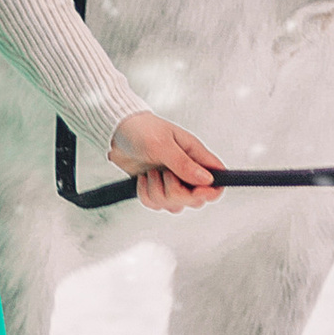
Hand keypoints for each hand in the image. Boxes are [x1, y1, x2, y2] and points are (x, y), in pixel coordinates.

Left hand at [108, 108, 224, 211]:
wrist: (116, 131)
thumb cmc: (141, 129)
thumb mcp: (162, 144)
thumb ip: (183, 164)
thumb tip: (207, 179)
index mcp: (195, 154)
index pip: (217, 178)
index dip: (211, 191)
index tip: (196, 191)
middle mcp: (187, 170)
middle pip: (196, 199)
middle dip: (177, 193)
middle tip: (164, 175)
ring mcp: (172, 181)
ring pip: (175, 204)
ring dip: (158, 193)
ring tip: (150, 173)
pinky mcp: (156, 188)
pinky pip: (156, 205)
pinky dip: (146, 195)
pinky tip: (141, 179)